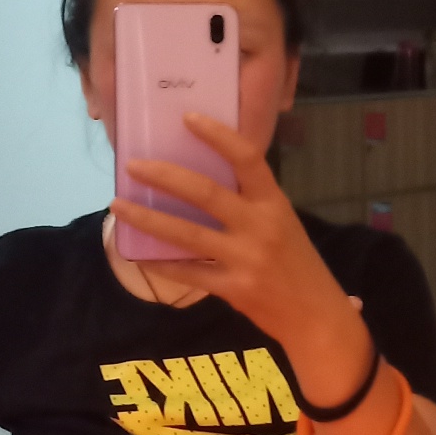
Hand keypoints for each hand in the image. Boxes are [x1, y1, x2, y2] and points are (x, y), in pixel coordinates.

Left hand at [114, 115, 371, 401]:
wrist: (317, 316)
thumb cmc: (296, 263)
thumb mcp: (282, 223)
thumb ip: (249, 203)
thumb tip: (198, 180)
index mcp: (275, 203)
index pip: (247, 158)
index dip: (218, 136)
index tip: (188, 118)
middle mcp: (261, 226)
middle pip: (206, 193)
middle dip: (165, 176)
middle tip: (133, 165)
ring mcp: (247, 259)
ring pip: (188, 234)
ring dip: (148, 219)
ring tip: (119, 206)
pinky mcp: (235, 289)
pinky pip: (190, 273)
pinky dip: (162, 263)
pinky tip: (140, 256)